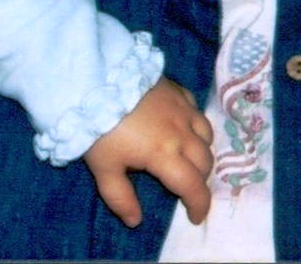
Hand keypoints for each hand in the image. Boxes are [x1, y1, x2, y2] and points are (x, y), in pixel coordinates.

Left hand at [82, 77, 213, 228]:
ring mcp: (181, 107)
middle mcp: (181, 132)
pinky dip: (194, 122)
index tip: (194, 217)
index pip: (193, 187)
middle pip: (205, 161)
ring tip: (188, 157)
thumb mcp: (104, 168)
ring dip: (201, 150)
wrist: (94, 79)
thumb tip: (135, 221)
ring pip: (206, 134)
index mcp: (166, 155)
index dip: (199, 206)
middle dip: (199, 179)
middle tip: (186, 187)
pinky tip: (182, 124)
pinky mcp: (175, 88)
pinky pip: (195, 108)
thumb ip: (120, 197)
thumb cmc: (98, 127)